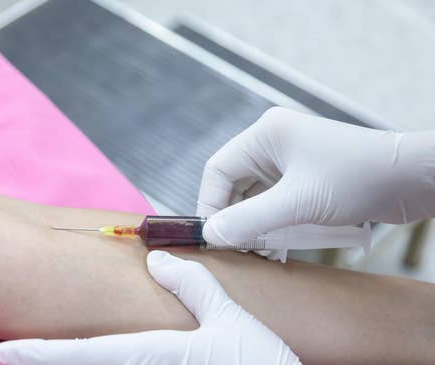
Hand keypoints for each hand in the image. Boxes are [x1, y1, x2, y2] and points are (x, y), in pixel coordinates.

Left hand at [0, 251, 299, 364]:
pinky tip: (89, 351)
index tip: (5, 351)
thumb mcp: (230, 318)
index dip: (39, 353)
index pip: (82, 354)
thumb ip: (193, 286)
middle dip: (47, 358)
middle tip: (15, 347)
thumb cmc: (260, 360)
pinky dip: (99, 360)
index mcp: (152, 354)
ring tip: (44, 347)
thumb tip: (157, 259)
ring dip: (71, 360)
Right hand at [197, 107, 434, 249]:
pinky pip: (275, 201)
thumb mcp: (297, 203)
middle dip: (234, 218)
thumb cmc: (358, 179)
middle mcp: (274, 143)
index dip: (210, 204)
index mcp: (266, 134)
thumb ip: (249, 220)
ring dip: (254, 225)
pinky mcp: (306, 177)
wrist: (413, 180)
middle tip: (237, 249)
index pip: (218, 169)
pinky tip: (277, 246)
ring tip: (261, 252)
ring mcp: (291, 160)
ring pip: (255, 196)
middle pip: (234, 184)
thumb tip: (210, 234)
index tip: (212, 236)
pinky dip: (272, 223)